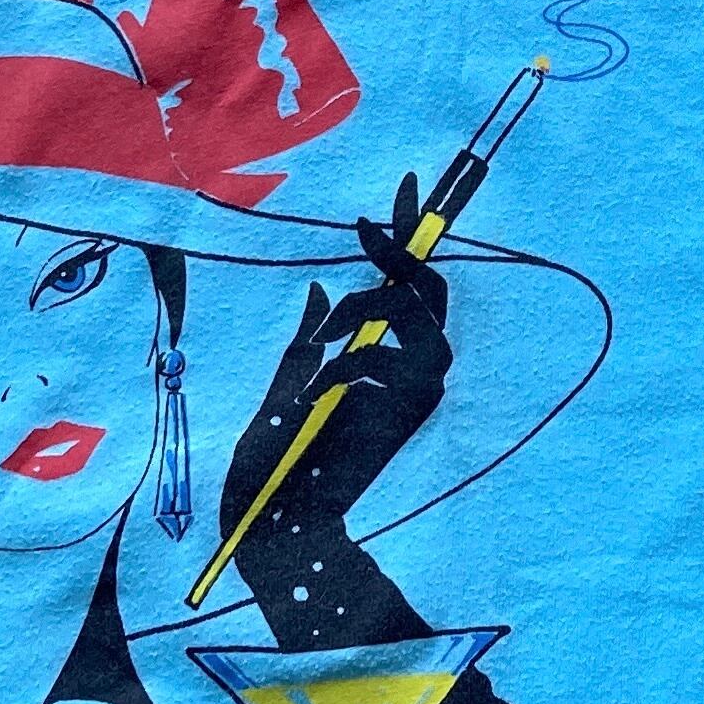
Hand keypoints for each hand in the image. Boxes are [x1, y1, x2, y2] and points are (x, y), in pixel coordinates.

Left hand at [217, 199, 450, 556]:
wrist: (278, 520)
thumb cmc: (275, 462)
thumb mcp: (284, 386)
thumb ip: (306, 342)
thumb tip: (315, 289)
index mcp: (385, 361)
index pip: (408, 285)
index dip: (408, 233)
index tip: (403, 184)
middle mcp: (414, 373)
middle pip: (429, 291)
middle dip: (398, 254)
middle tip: (366, 229)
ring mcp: (417, 393)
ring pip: (416, 316)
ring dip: (367, 310)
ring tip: (323, 338)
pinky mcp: (409, 413)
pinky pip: (380, 358)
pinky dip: (342, 365)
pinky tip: (318, 394)